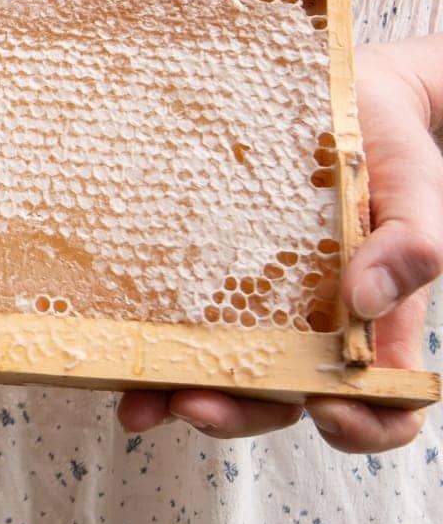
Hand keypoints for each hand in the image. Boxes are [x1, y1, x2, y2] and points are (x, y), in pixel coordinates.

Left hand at [119, 40, 435, 452]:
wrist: (346, 97)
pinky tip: (110, 350)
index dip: (360, 426)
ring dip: (176, 396)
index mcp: (372, 324)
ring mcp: (253, 307)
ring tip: (139, 402)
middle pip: (279, 399)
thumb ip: (412, 244)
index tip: (325, 411)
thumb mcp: (416, 188)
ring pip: (218, 373)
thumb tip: (365, 299)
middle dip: (236, 413)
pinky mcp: (205, 276)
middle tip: (195, 404)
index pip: (381, 403)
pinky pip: (175, 320)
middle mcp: (308, 328)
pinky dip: (146, 344)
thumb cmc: (390, 148)